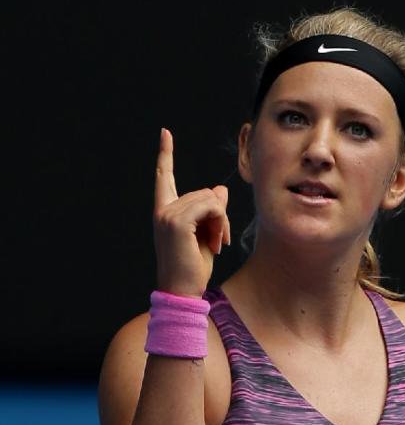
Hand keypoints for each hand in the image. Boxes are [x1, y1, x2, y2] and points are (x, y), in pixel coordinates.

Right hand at [153, 127, 230, 297]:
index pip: (163, 177)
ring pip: (210, 199)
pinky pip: (211, 207)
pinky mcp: (177, 221)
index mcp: (164, 211)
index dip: (164, 155)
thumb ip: (211, 211)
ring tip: (217, 244)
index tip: (165, 133)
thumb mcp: (206, 235)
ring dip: (221, 221)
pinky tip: (217, 242)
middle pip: (203, 193)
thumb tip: (220, 189)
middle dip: (218, 215)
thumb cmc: (192, 268)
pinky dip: (220, 223)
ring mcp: (167, 214)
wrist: (182, 291)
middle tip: (218, 241)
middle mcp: (162, 209)